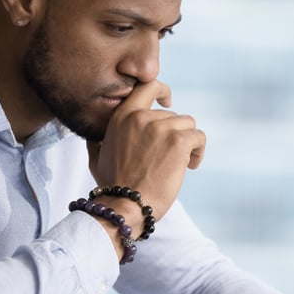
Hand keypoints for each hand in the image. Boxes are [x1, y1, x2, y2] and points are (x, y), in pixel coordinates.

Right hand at [87, 80, 205, 220]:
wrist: (124, 206)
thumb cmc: (111, 187)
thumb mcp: (96, 157)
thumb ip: (98, 141)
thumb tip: (95, 137)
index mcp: (122, 116)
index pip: (147, 86)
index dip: (161, 90)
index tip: (168, 101)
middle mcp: (142, 117)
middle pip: (173, 115)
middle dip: (174, 135)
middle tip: (169, 158)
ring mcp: (161, 128)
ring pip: (188, 125)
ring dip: (188, 143)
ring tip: (182, 163)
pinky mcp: (178, 142)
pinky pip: (198, 137)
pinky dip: (198, 151)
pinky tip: (190, 166)